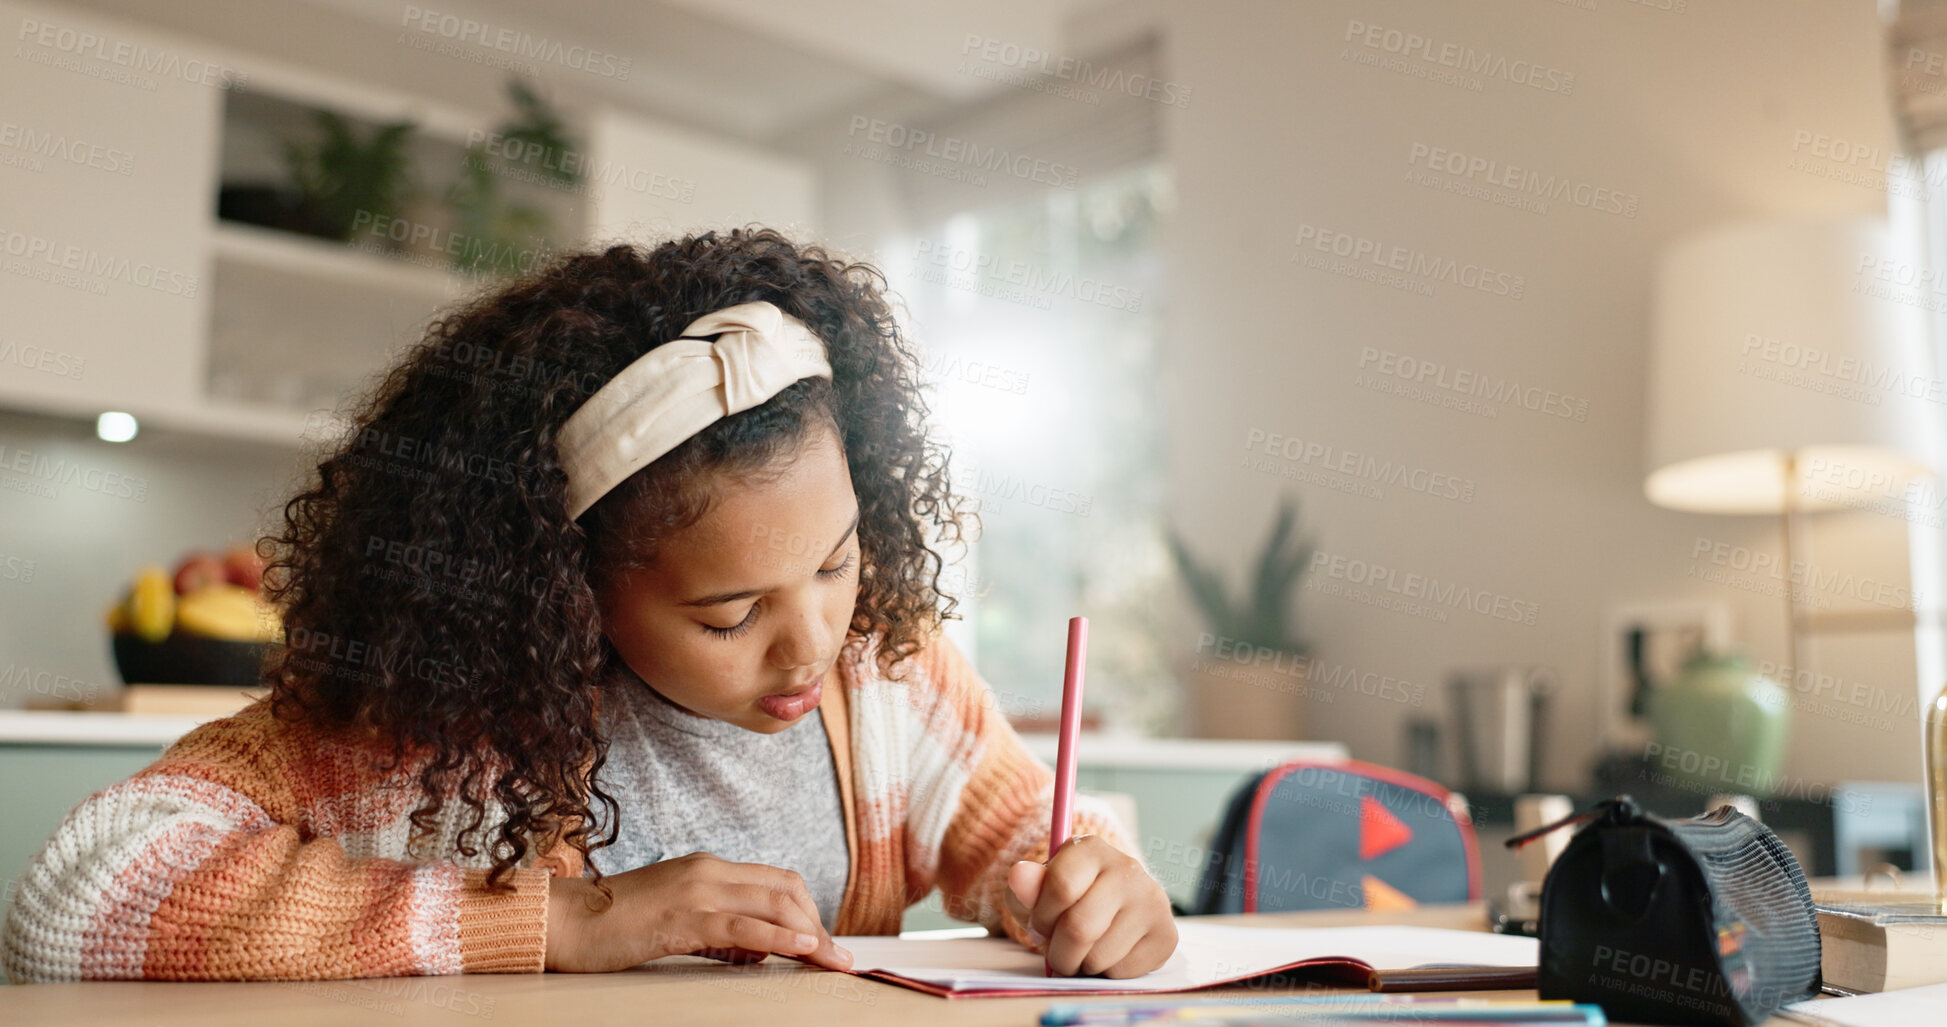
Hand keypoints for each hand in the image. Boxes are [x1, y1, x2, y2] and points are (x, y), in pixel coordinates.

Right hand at [545, 852, 852, 973]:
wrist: (565, 920)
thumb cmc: (615, 924)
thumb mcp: (676, 916)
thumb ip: (717, 926)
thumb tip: (757, 947)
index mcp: (708, 867)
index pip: (776, 881)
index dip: (807, 911)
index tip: (823, 942)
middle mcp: (709, 870)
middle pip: (786, 889)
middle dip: (818, 924)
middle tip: (834, 958)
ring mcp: (697, 891)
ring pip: (774, 905)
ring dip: (810, 934)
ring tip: (832, 961)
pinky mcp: (684, 917)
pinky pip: (743, 926)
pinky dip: (779, 936)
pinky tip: (801, 948)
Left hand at [1002, 834, 1177, 977]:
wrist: (1111, 909)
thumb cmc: (1067, 899)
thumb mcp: (1037, 891)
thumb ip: (1025, 887)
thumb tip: (1019, 875)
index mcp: (1090, 849)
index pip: (1060, 888)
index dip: (1042, 918)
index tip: (1040, 925)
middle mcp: (1128, 868)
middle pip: (1080, 928)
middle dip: (1059, 953)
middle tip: (1058, 952)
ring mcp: (1152, 901)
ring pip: (1100, 957)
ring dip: (1082, 966)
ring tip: (1085, 950)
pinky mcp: (1166, 935)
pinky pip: (1123, 972)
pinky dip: (1107, 973)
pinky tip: (1109, 954)